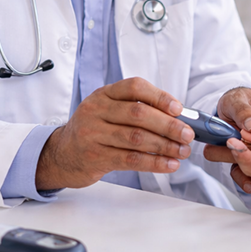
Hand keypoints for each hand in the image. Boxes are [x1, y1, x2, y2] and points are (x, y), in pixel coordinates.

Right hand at [35, 77, 194, 189]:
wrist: (62, 154)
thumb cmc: (95, 131)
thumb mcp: (109, 111)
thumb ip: (137, 109)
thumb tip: (179, 118)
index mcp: (104, 94)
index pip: (134, 87)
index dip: (159, 97)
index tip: (179, 109)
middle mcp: (96, 111)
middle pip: (138, 114)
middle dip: (168, 125)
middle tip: (187, 135)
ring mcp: (93, 134)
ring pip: (136, 138)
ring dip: (165, 146)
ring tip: (182, 151)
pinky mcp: (95, 157)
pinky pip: (130, 159)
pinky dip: (154, 163)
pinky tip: (169, 164)